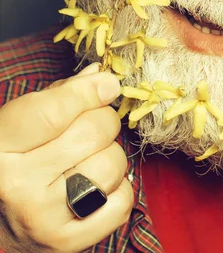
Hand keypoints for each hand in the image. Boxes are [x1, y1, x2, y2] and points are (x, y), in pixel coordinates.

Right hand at [0, 64, 132, 252]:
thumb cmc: (15, 161)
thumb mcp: (23, 123)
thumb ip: (61, 96)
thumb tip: (102, 75)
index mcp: (1, 146)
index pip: (53, 112)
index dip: (89, 92)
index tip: (108, 85)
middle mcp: (18, 184)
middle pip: (92, 132)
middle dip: (103, 121)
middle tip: (91, 127)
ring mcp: (44, 217)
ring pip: (112, 163)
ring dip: (110, 155)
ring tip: (88, 160)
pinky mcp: (69, 242)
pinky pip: (122, 200)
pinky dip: (119, 188)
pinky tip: (95, 187)